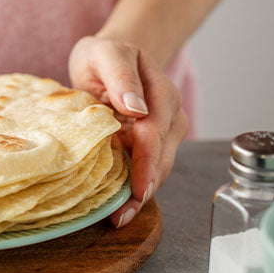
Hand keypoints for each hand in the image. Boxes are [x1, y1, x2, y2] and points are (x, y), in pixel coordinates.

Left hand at [68, 36, 188, 227]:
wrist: (109, 57)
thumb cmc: (104, 55)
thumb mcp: (105, 54)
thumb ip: (121, 77)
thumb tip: (137, 108)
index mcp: (160, 92)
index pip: (154, 133)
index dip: (146, 163)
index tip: (138, 190)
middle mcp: (169, 114)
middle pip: (161, 157)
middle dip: (144, 189)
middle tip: (121, 217)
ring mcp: (164, 131)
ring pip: (158, 168)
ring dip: (141, 194)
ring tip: (119, 218)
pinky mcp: (151, 143)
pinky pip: (148, 167)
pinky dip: (135, 186)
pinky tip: (120, 206)